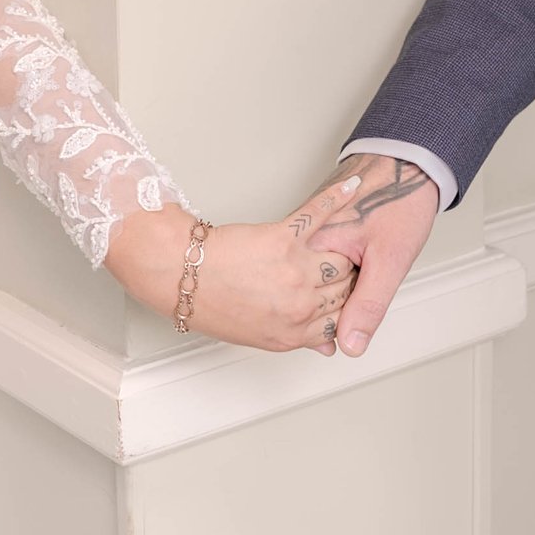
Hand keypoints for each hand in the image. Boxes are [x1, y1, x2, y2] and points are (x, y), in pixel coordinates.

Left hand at [103, 199, 357, 353]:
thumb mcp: (262, 336)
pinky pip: (319, 215)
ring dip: (340, 249)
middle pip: (345, 288)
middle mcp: (300, 304)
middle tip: (340, 266)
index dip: (344, 304)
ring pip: (340, 259)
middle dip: (343, 278)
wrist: (183, 276)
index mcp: (295, 333)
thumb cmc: (213, 304)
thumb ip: (302, 337)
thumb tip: (328, 344)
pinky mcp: (284, 239)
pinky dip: (337, 198)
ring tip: (338, 242)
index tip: (346, 294)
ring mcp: (294, 271)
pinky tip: (351, 190)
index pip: (342, 318)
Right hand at [301, 151, 438, 357]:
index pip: (318, 309)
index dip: (344, 317)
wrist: (405, 161)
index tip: (363, 306)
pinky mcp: (315, 229)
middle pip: (315, 299)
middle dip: (341, 304)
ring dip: (336, 290)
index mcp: (312, 248)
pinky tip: (354, 265)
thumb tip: (350, 344)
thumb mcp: (390, 259)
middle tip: (370, 279)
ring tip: (364, 269)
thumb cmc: (399, 200)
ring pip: (317, 284)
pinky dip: (335, 274)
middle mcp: (303, 241)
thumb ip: (368, 304)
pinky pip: (319, 265)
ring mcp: (308, 234)